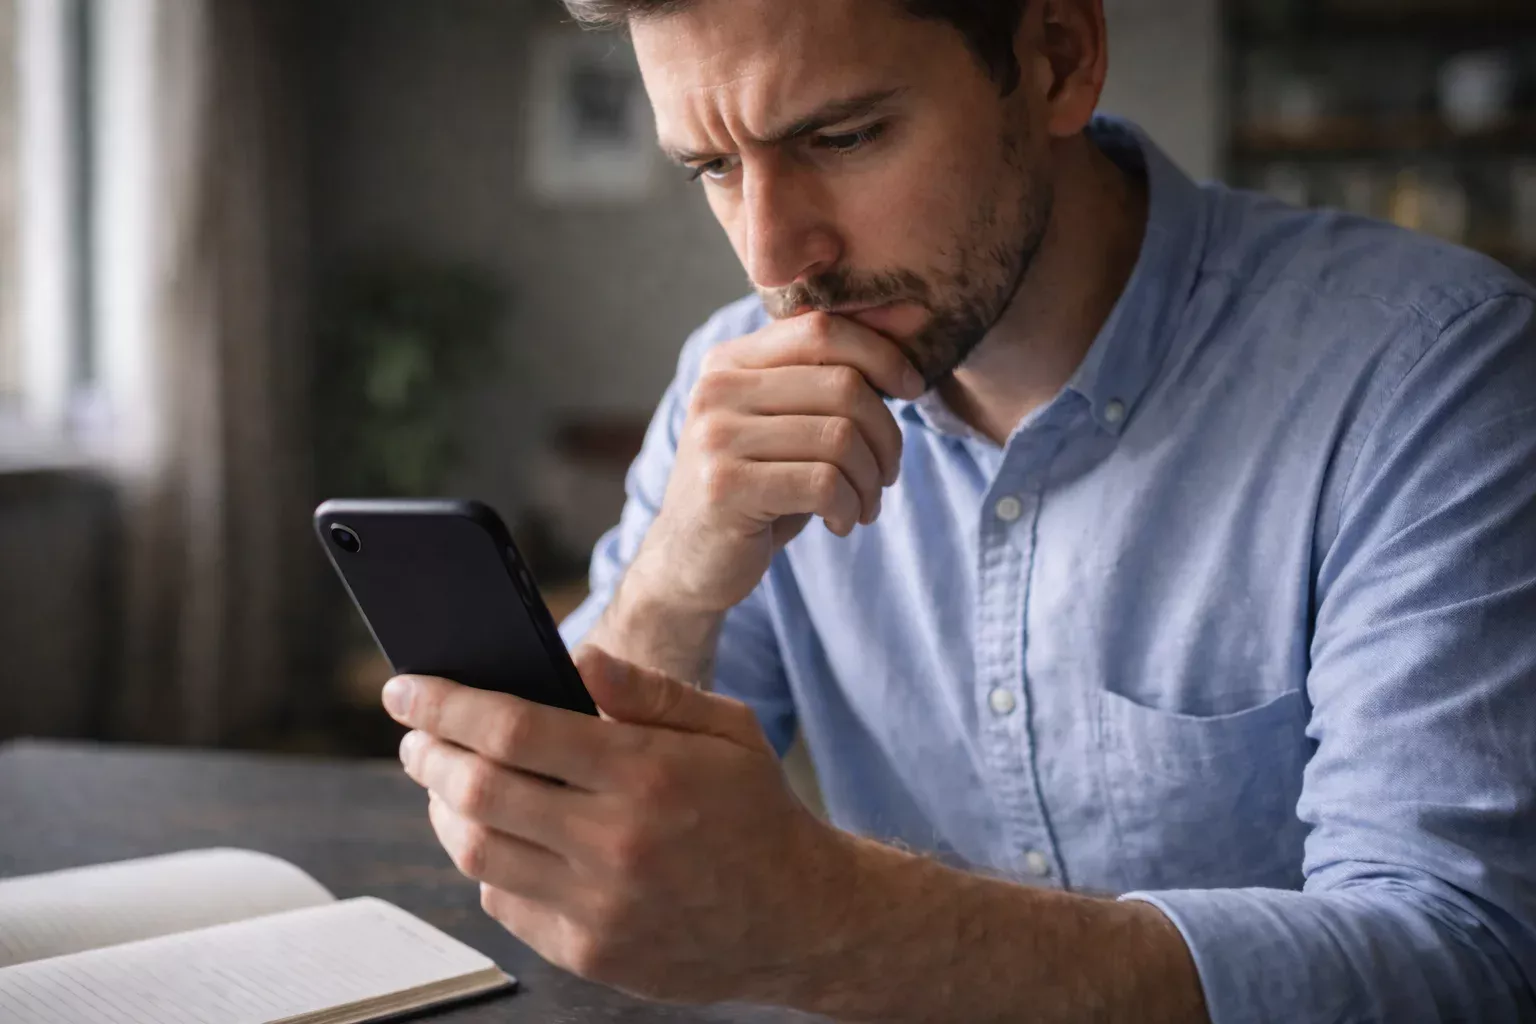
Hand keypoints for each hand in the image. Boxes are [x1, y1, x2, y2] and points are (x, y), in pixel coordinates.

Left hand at [384, 647, 859, 1004]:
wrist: (798, 917)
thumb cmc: (756, 809)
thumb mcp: (725, 727)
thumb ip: (647, 691)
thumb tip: (572, 658)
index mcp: (647, 774)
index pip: (514, 730)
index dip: (446, 704)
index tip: (405, 689)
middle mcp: (615, 844)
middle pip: (477, 791)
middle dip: (426, 754)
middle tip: (415, 735)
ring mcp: (598, 906)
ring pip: (476, 851)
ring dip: (443, 808)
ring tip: (447, 780)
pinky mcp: (588, 953)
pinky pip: (503, 901)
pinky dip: (486, 860)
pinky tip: (500, 834)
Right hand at [633, 312, 923, 615]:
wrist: (690, 559)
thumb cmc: (756, 486)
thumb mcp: (787, 422)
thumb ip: (829, 374)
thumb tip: (908, 318)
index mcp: (731, 361)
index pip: (821, 329)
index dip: (882, 354)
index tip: (912, 389)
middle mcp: (717, 389)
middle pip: (843, 385)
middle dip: (886, 434)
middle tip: (887, 473)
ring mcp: (716, 437)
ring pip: (841, 438)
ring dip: (871, 480)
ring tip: (864, 503)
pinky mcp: (725, 487)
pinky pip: (823, 483)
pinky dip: (849, 507)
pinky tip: (840, 521)